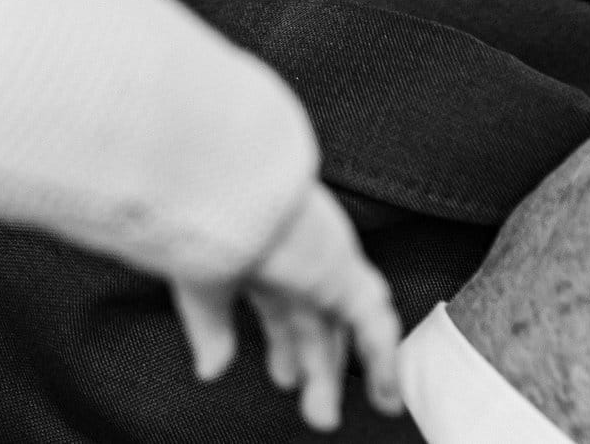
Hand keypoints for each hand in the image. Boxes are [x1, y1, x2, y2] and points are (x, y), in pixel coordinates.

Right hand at [171, 186, 404, 431]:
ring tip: (372, 404)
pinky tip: (388, 393)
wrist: (225, 183)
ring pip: (346, 325)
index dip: (283, 348)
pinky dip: (384, 360)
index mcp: (258, 258)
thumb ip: (210, 328)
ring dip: (354, 366)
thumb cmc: (202, 220)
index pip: (277, 310)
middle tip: (318, 406)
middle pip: (313, 323)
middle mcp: (295, 261)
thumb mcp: (201, 286)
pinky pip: (374, 324)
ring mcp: (323, 266)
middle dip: (316, 365)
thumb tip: (211, 369)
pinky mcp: (344, 275)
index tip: (286, 379)